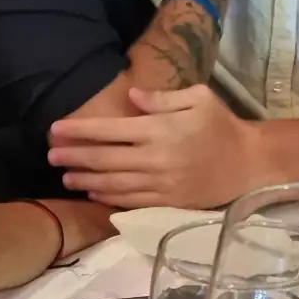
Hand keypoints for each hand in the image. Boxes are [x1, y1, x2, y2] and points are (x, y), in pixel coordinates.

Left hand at [47, 85, 257, 207]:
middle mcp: (154, 158)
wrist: (249, 163)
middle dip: (74, 156)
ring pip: (112, 183)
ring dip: (85, 180)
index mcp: (159, 129)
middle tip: (50, 155)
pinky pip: (131, 201)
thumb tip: (133, 96)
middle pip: (104, 159)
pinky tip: (93, 193)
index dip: (80, 130)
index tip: (56, 129)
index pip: (110, 129)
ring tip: (65, 176)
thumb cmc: (222, 125)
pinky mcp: (167, 202)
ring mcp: (160, 183)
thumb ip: (163, 98)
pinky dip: (108, 198)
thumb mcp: (198, 98)